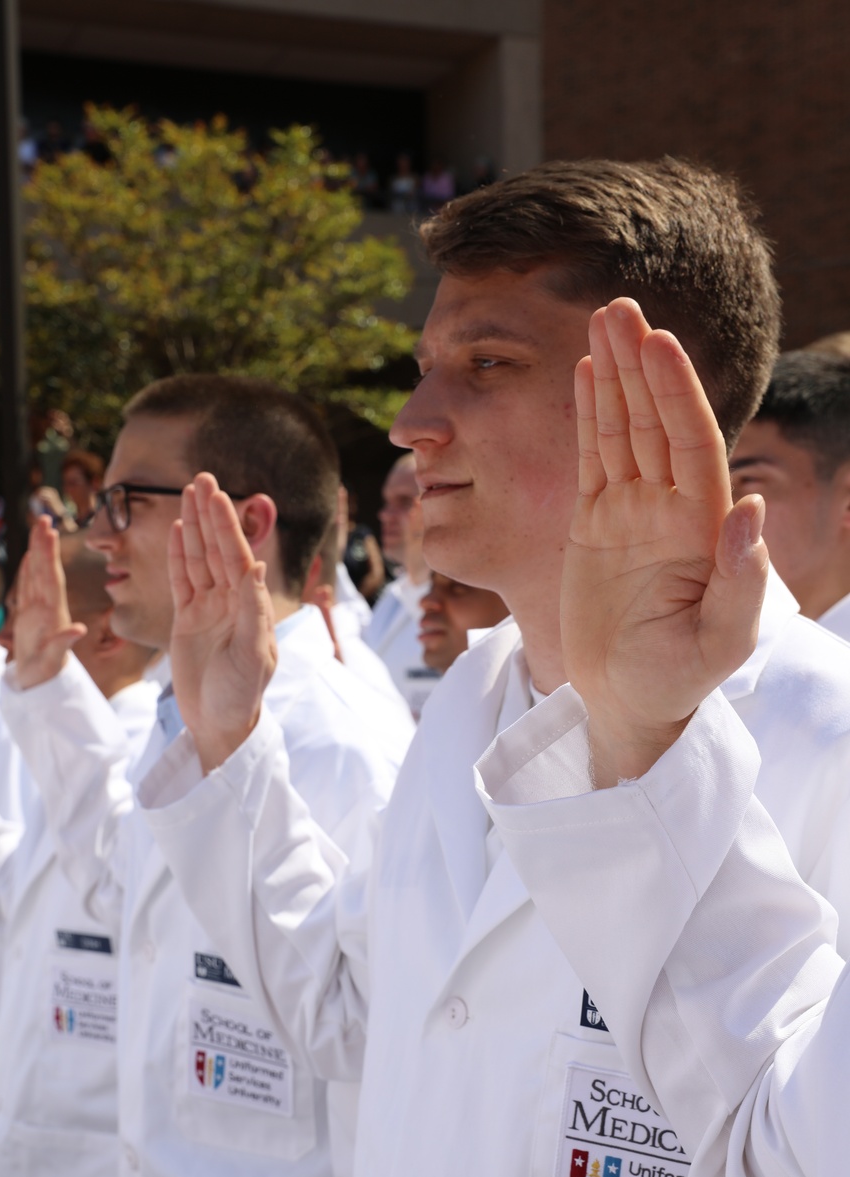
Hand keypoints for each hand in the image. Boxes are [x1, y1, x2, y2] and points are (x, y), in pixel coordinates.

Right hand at [11, 517, 85, 689]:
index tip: (49, 532)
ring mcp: (39, 609)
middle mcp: (48, 607)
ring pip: (37, 574)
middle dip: (44, 544)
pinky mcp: (30, 615)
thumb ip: (64, 643)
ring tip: (39, 528)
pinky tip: (31, 555)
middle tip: (43, 518)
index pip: (51, 577)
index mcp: (53, 612)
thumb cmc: (46, 674)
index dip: (49, 554)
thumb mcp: (54, 660)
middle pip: (46, 570)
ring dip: (39, 551)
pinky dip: (29, 570)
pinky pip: (28, 586)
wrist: (40, 684)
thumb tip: (79, 629)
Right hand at [168, 473, 276, 771]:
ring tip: (187, 493)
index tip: (217, 494)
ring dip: (194, 527)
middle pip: (218, 549)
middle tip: (201, 478)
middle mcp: (231, 601)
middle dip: (211, 514)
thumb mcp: (252, 654)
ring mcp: (209, 609)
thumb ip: (253, 610)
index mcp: (250, 606)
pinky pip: (182, 581)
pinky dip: (179, 556)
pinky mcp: (188, 620)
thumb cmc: (242, 694)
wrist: (219, 723)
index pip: (236, 556)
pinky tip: (178, 531)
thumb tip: (256, 565)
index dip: (226, 525)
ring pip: (199, 559)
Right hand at [565, 298, 768, 786]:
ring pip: (621, 430)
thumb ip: (742, 583)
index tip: (657, 345)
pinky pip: (592, 459)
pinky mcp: (595, 526)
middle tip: (618, 308)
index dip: (674, 393)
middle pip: (654, 422)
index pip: (690, 444)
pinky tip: (585, 374)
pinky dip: (589, 415)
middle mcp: (669, 509)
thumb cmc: (678, 681)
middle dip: (637, 366)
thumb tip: (754, 505)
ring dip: (612, 377)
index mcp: (702, 527)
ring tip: (601, 320)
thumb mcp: (719, 645)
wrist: (628, 705)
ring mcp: (631, 514)